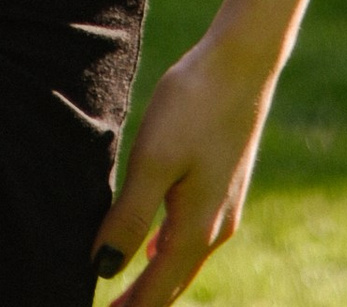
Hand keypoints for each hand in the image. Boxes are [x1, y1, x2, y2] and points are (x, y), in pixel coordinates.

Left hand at [93, 0, 332, 303]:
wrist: (242, 62)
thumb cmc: (193, 105)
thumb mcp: (153, 159)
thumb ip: (129, 216)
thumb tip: (104, 267)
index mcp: (198, 229)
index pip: (158, 291)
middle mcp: (217, 228)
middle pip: (174, 283)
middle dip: (142, 302)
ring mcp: (224, 207)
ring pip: (184, 260)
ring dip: (154, 280)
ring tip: (123, 289)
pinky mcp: (224, 185)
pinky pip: (192, 236)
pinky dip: (168, 252)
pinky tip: (153, 244)